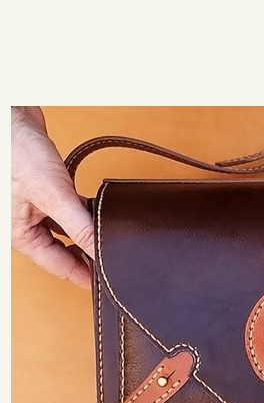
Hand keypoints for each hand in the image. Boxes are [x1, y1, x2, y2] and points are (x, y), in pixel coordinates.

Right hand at [11, 106, 93, 288]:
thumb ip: (79, 226)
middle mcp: (28, 224)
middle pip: (64, 251)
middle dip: (87, 255)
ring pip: (67, 229)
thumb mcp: (54, 196)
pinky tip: (98, 210)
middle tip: (113, 263)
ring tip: (110, 237)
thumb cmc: (15, 153)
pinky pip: (69, 207)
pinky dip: (84, 210)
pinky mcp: (47, 187)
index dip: (85, 277)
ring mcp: (37, 206)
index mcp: (23, 235)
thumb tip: (100, 251)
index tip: (107, 285)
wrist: (11, 116)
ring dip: (87, 232)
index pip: (60, 267)